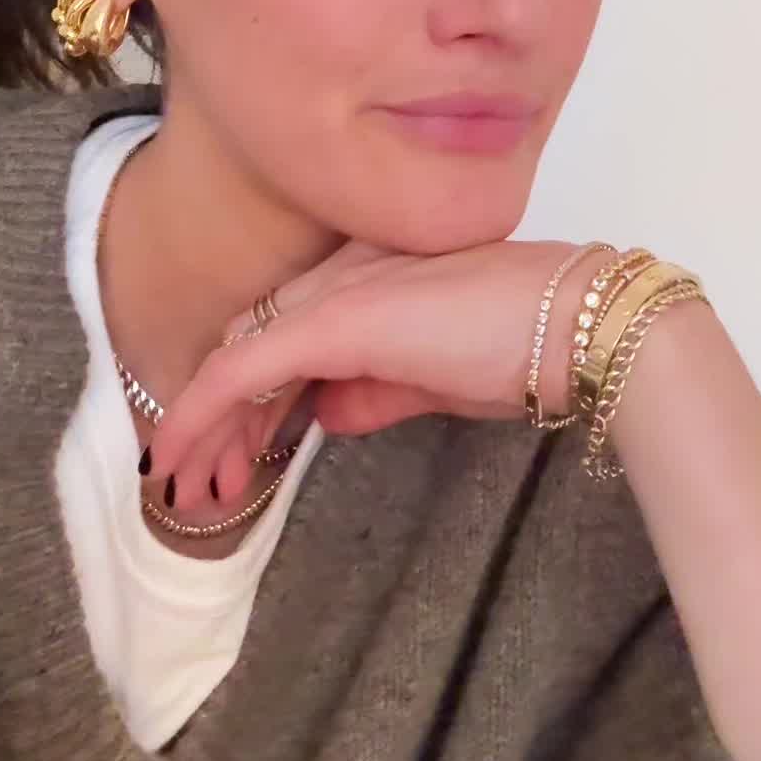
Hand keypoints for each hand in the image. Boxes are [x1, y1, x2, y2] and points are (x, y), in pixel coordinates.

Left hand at [147, 236, 620, 512]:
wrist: (576, 325)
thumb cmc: (526, 347)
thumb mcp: (436, 381)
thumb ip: (378, 393)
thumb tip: (328, 415)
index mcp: (368, 282)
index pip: (283, 335)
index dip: (249, 398)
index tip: (234, 457)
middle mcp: (342, 275)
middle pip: (252, 346)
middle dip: (220, 419)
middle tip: (201, 482)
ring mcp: (337, 292)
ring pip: (241, 358)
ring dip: (207, 425)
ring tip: (187, 486)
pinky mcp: (335, 318)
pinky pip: (246, 367)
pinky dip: (206, 410)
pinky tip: (183, 450)